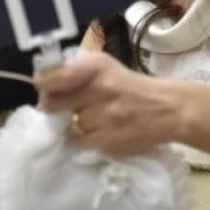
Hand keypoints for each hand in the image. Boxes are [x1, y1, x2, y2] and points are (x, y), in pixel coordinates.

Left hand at [35, 50, 181, 155]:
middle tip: (61, 108)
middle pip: (52, 103)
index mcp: (96, 67)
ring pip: (68, 125)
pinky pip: (81, 142)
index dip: (43, 84)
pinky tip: (100, 131)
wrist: (167, 109)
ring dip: (73, 124)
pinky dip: (85, 139)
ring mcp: (106, 117)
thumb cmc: (128, 86)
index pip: (53, 77)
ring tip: (92, 119)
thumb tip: (42, 84)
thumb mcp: (103, 66)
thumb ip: (73, 70)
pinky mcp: (110, 141)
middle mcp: (101, 89)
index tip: (43, 88)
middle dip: (52, 107)